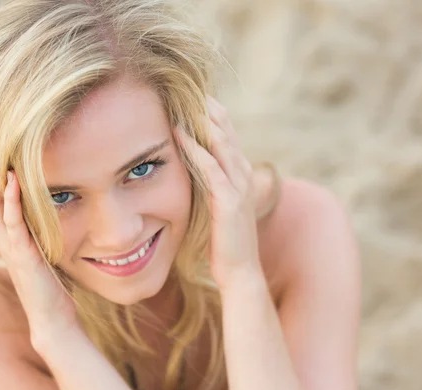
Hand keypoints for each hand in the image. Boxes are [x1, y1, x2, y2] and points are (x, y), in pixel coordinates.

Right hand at [0, 124, 77, 346]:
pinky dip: (13, 200)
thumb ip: (31, 221)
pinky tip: (14, 178)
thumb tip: (35, 198)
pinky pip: (15, 224)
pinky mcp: (24, 255)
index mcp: (4, 227)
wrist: (51, 317)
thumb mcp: (36, 242)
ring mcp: (10, 243)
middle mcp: (1, 232)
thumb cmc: (47, 280)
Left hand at [178, 96, 263, 288]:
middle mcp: (242, 175)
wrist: (240, 271)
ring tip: (185, 99)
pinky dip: (195, 149)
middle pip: (227, 131)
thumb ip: (212, 186)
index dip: (213, 113)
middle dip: (209, 108)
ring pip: (221, 143)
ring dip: (203, 120)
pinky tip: (179, 134)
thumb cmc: (225, 242)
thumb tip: (196, 171)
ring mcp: (238, 187)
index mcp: (239, 175)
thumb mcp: (219, 206)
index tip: (194, 94)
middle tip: (190, 85)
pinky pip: (211, 168)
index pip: (227, 135)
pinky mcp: (228, 202)